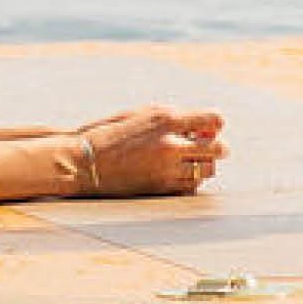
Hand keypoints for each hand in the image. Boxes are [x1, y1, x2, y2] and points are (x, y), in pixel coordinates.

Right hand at [81, 106, 222, 198]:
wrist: (85, 161)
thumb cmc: (112, 133)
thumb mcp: (143, 115)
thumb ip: (173, 119)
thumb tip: (201, 127)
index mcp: (166, 119)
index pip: (214, 120)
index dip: (215, 124)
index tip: (211, 128)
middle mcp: (170, 144)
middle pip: (217, 149)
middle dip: (217, 148)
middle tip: (213, 148)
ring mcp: (166, 169)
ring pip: (206, 171)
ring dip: (205, 166)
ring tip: (193, 162)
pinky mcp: (159, 188)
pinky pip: (190, 188)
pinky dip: (191, 182)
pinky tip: (180, 176)